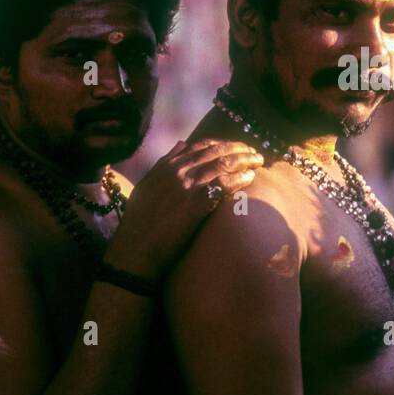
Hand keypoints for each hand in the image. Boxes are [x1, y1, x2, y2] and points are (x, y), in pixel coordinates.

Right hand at [103, 139, 262, 281]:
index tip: (237, 146)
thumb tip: (181, 143)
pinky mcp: (195, 204)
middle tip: (255, 152)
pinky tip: (250, 179)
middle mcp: (178, 172)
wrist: (135, 251)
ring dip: (244, 160)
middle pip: (216, 152)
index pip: (201, 146)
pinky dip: (239, 178)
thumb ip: (164, 164)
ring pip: (223, 165)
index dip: (223, 144)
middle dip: (239, 149)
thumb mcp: (147, 186)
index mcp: (167, 166)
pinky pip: (223, 185)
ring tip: (258, 161)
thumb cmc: (140, 224)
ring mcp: (187, 187)